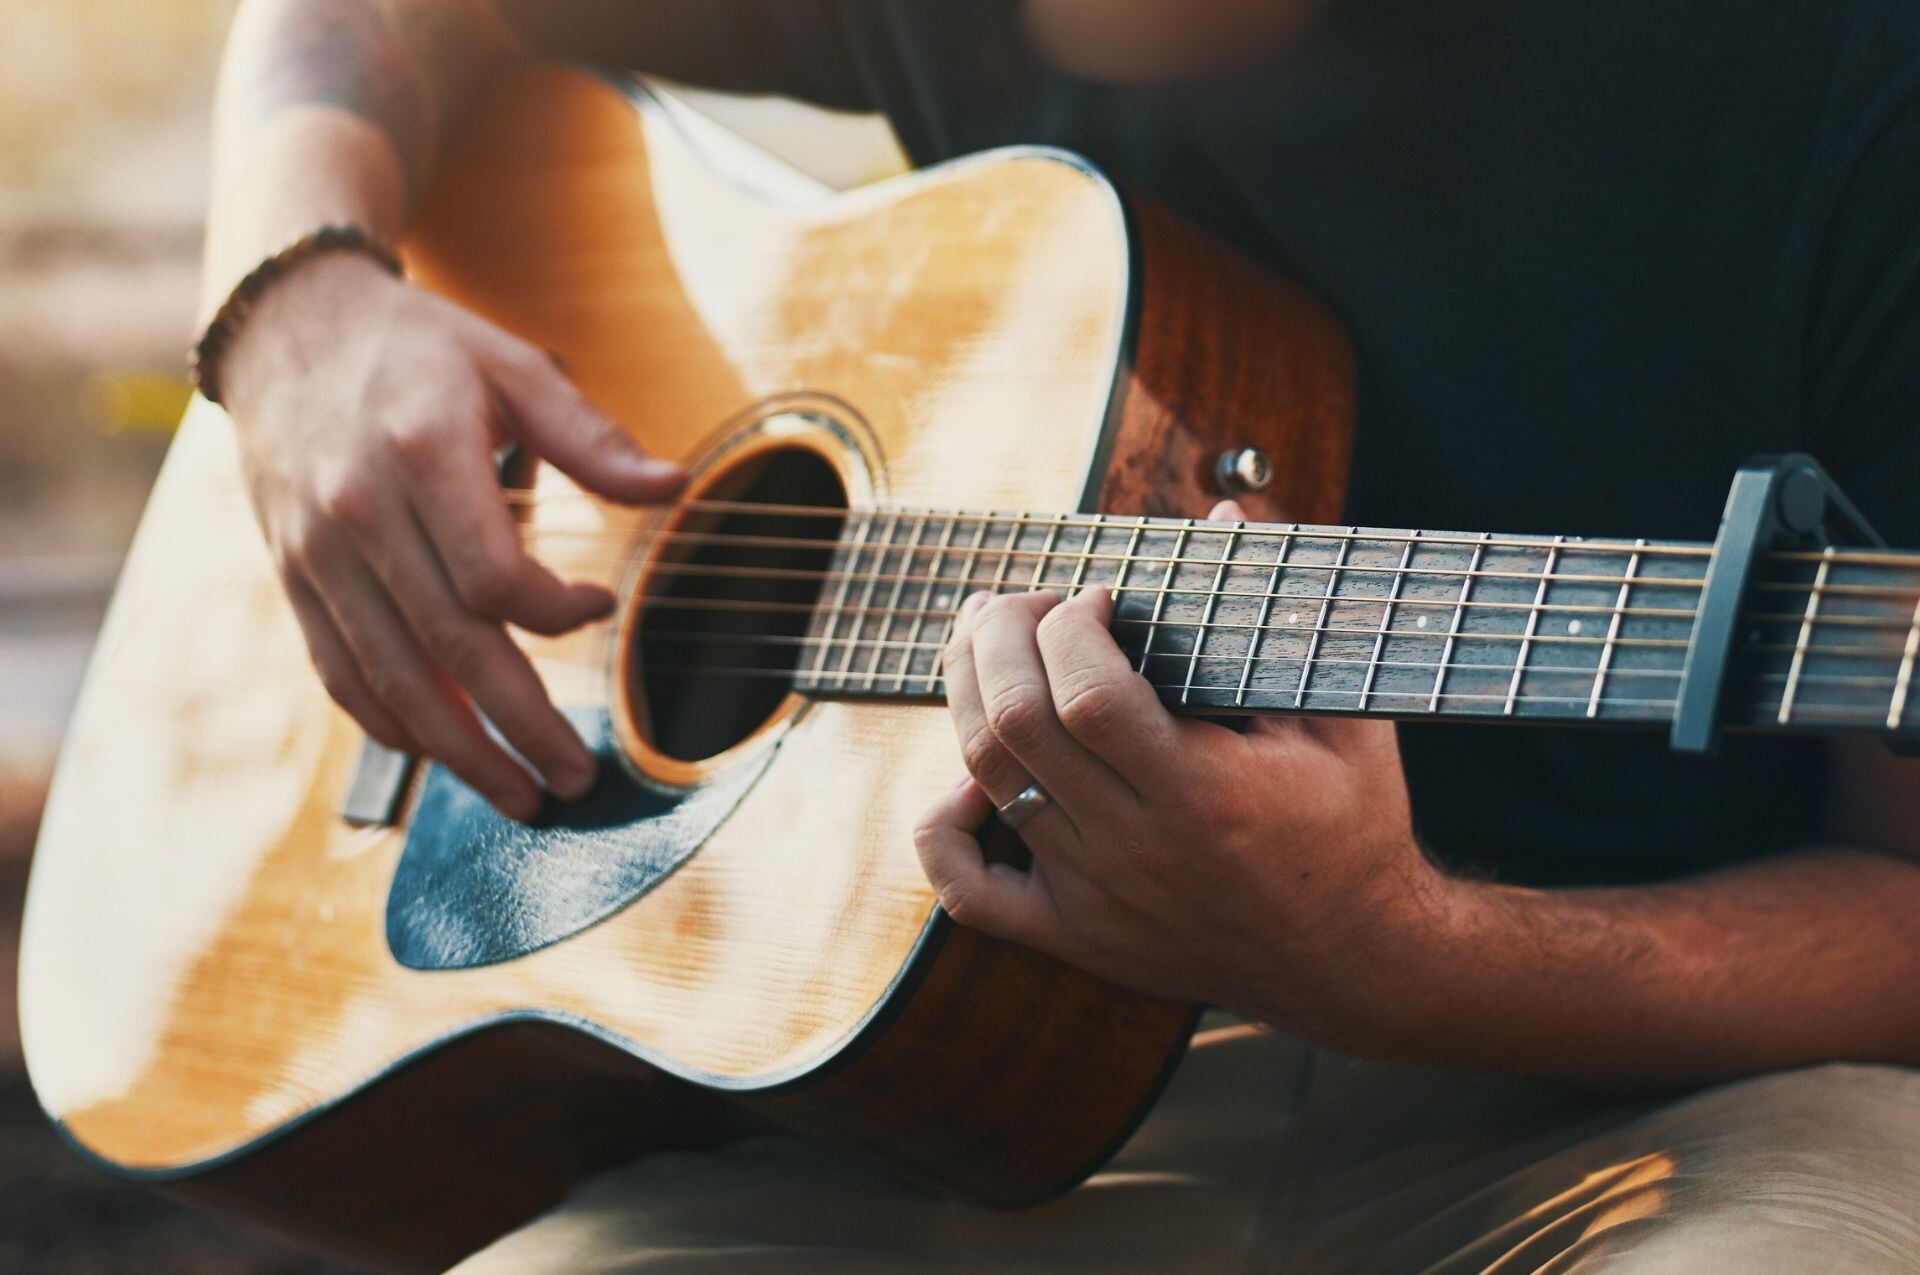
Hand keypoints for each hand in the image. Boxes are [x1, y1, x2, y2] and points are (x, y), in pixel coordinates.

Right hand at [220, 251, 684, 820]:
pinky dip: (387, 723)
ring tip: (517, 797)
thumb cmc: (420, 352)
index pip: (492, 575)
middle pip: (448, 646)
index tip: (599, 608)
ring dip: (458, 752)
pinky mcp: (293, 577)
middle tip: (575, 782)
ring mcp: (318, 552)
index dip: (556, 612)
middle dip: (519, 726)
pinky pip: (339, 670)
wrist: (289, 331)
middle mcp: (361, 512)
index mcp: (423, 455)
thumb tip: (674, 485)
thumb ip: (592, 437)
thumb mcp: (513, 367)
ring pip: (391, 676)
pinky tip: (439, 755)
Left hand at [916, 502, 1459, 1044]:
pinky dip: (945, 825)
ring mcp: (1095, 896)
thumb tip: (1222, 512)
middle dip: (1001, 635)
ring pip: (984, 779)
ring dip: (968, 691)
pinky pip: (968, 892)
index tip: (1097, 597)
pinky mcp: (1074, 935)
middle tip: (1028, 603)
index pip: (1086, 695)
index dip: (1070, 624)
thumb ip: (1280, 614)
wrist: (1356, 961)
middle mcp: (1135, 848)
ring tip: (989, 643)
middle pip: (1015, 724)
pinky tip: (972, 777)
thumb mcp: (1344, 717)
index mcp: (1203, 793)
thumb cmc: (1353, 828)